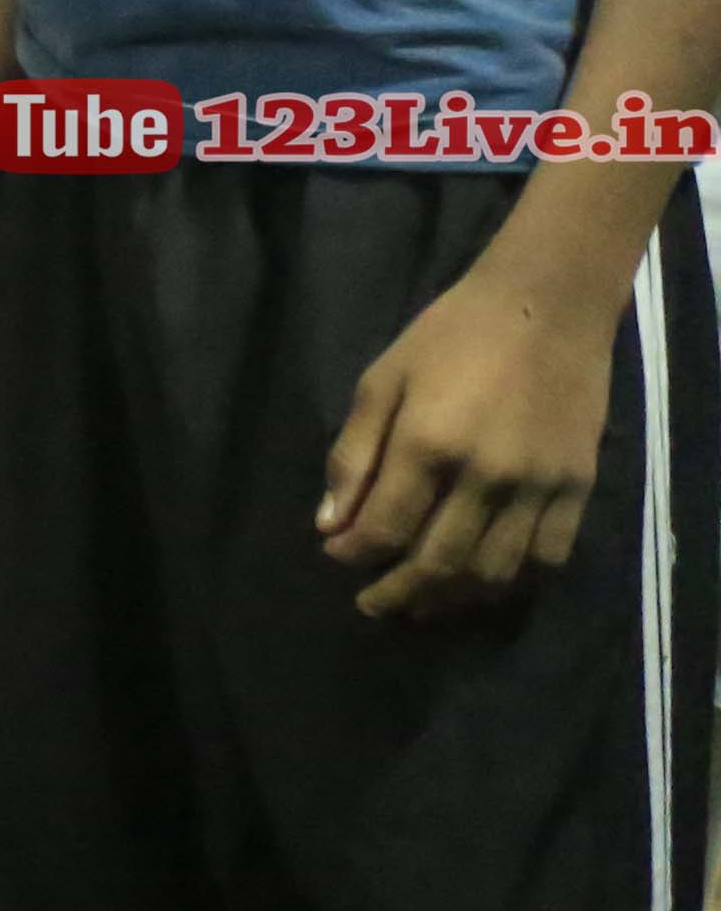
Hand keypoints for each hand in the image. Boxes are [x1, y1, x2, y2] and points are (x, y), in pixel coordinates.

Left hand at [319, 261, 615, 619]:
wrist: (547, 306)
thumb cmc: (451, 336)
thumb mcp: (382, 381)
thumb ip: (354, 455)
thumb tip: (332, 525)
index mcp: (428, 443)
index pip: (386, 526)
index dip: (356, 553)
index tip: (338, 557)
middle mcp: (486, 474)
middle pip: (439, 562)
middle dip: (398, 592)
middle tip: (374, 605)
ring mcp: (539, 485)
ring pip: (495, 572)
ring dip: (453, 598)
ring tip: (424, 605)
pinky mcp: (578, 487)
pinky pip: (548, 557)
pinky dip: (514, 583)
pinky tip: (485, 586)